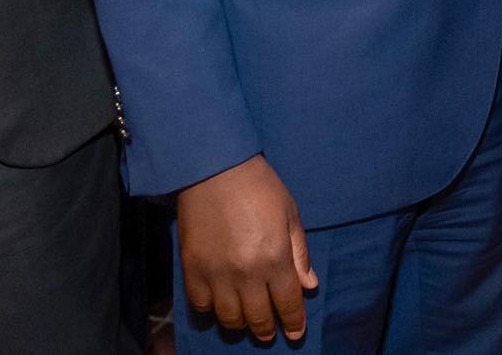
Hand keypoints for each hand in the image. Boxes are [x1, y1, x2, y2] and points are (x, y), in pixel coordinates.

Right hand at [175, 154, 316, 342]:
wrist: (215, 169)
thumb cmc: (260, 187)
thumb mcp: (290, 215)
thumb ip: (299, 254)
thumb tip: (310, 285)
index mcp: (275, 258)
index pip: (288, 303)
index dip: (293, 322)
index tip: (294, 333)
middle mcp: (246, 273)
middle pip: (258, 318)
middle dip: (267, 329)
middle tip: (269, 332)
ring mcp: (217, 274)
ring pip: (229, 318)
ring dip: (240, 323)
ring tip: (246, 320)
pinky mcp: (192, 270)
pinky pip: (201, 305)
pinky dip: (211, 310)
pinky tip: (219, 304)